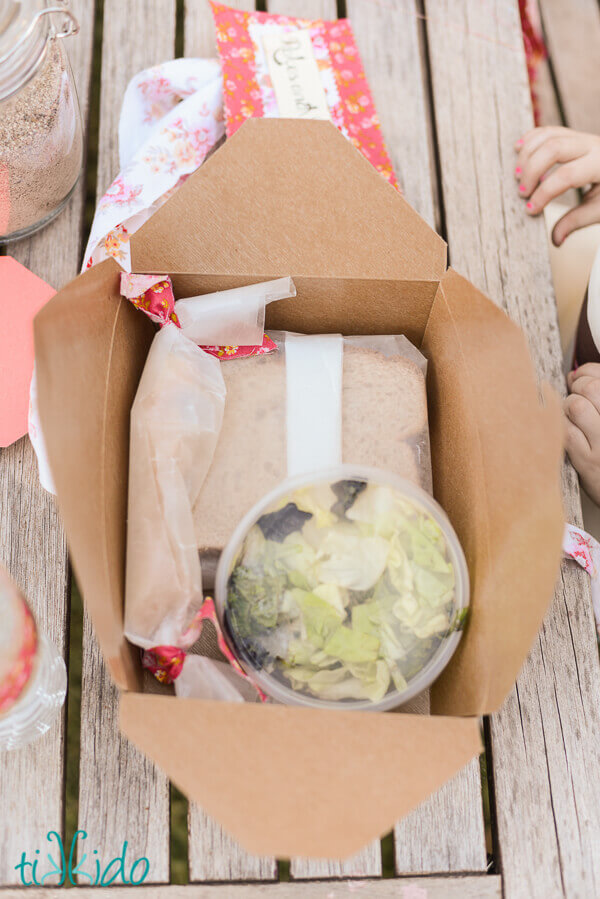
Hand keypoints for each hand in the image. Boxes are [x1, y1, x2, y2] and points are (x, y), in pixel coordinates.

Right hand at [514, 127, 599, 245]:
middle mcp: (592, 146)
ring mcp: (583, 138)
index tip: (531, 209)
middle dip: (532, 170)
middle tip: (522, 192)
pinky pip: (549, 130)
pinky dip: (531, 138)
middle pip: (554, 148)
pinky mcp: (574, 136)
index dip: (544, 193)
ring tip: (517, 176)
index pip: (566, 175)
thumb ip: (576, 221)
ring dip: (527, 154)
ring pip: (549, 135)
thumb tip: (556, 239)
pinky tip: (518, 150)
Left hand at [565, 364, 599, 503]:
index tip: (579, 376)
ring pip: (576, 406)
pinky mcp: (588, 460)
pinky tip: (562, 428)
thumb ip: (597, 397)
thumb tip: (573, 374)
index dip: (586, 371)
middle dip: (576, 386)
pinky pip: (565, 430)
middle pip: (590, 387)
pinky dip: (558, 424)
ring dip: (567, 406)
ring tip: (571, 415)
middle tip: (575, 395)